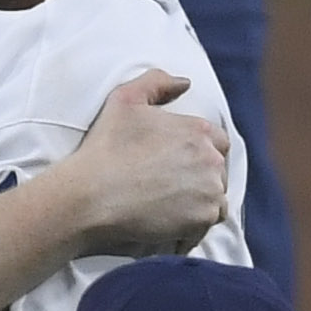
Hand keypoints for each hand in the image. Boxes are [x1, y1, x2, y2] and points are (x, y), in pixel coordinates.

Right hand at [47, 73, 233, 254]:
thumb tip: (184, 83)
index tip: (179, 163)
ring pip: (216, 199)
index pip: (218, 142)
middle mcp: (211, 161)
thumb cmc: (106, 147)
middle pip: (218, 172)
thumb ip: (157, 82)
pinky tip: (169, 224)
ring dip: (199, 202)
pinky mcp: (201, 220)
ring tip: (170, 207)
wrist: (91, 195)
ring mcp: (210, 192)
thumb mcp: (125, 99)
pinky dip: (192, 227)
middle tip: (171, 186)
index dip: (200, 152)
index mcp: (198, 131)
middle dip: (201, 178)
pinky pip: (206, 225)